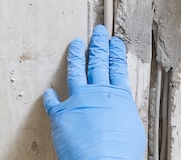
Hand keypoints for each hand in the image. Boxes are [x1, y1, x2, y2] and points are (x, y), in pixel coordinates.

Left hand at [43, 25, 145, 159]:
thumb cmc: (121, 154)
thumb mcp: (132, 130)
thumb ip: (122, 114)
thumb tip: (119, 113)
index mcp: (119, 96)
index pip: (117, 67)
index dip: (115, 52)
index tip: (114, 41)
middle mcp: (98, 93)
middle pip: (98, 62)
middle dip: (98, 45)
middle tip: (98, 32)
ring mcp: (78, 100)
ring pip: (76, 71)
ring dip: (75, 56)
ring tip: (75, 43)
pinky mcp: (60, 114)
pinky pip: (52, 102)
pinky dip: (49, 97)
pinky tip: (47, 91)